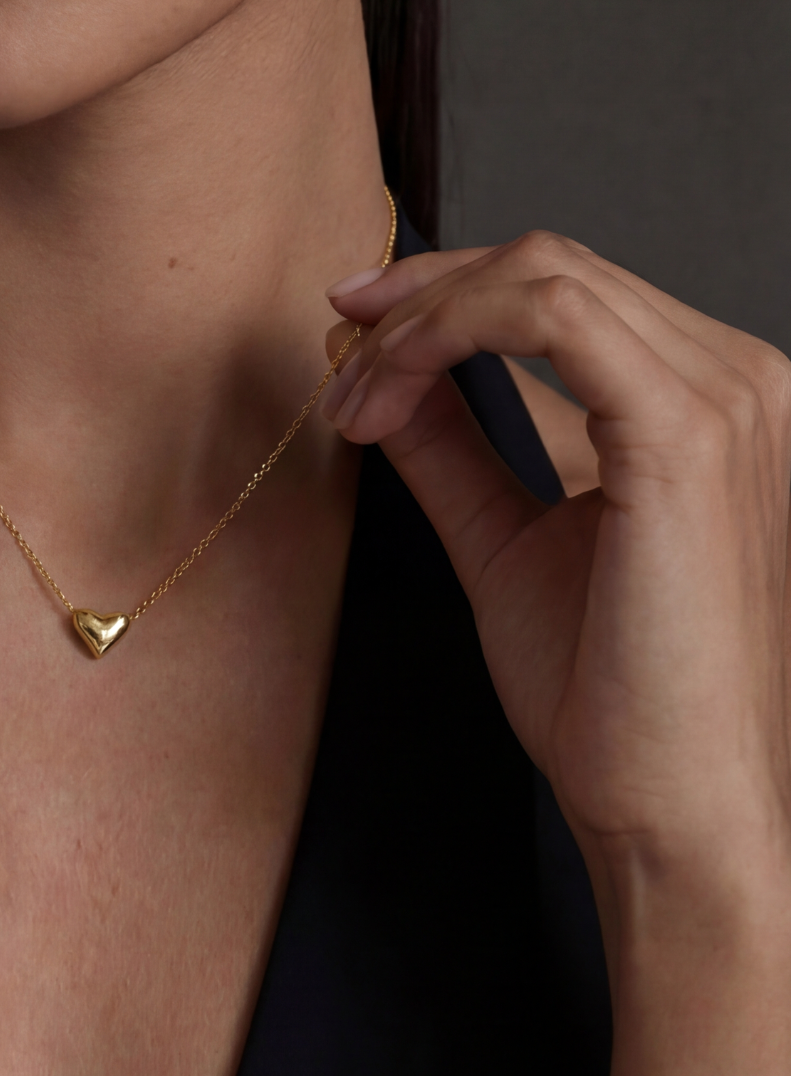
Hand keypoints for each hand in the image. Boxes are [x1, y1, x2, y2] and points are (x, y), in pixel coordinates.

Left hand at [321, 230, 790, 895]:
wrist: (670, 812)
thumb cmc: (611, 698)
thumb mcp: (507, 537)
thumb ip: (454, 445)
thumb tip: (378, 370)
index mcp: (709, 402)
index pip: (567, 289)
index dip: (446, 294)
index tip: (354, 335)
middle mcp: (736, 380)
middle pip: (551, 263)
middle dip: (421, 298)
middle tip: (338, 353)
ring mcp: (724, 398)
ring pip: (542, 275)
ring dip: (420, 323)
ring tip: (355, 400)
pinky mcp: (683, 433)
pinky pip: (548, 313)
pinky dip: (444, 335)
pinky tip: (386, 399)